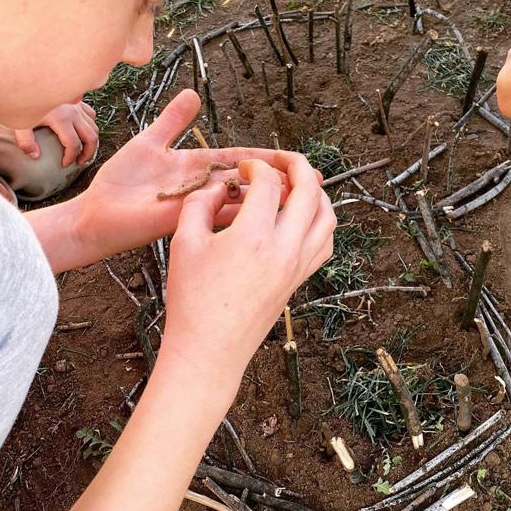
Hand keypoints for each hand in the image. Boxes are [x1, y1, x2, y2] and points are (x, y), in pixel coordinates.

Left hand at [15, 101, 98, 166]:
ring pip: (93, 126)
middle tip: (80, 161)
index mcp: (62, 119)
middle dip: (88, 152)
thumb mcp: (19, 122)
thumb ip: (26, 141)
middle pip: (91, 137)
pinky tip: (82, 130)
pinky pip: (90, 114)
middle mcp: (73, 112)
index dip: (70, 157)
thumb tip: (35, 156)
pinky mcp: (76, 99)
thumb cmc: (21, 99)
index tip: (64, 164)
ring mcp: (76, 105)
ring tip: (83, 149)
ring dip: (91, 140)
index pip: (73, 144)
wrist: (24, 80)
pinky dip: (90, 124)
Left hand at [75, 89, 304, 261]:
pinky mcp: (186, 218)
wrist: (96, 213)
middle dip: (279, 179)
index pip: (241, 160)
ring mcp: (198, 205)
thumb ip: (173, 120)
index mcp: (198, 168)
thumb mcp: (150, 141)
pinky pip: (219, 213)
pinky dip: (242, 210)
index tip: (293, 158)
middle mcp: (204, 188)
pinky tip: (265, 208)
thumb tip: (193, 94)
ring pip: (241, 199)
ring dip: (269, 197)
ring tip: (300, 194)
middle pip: (249, 182)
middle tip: (311, 178)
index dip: (267, 158)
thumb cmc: (120, 182)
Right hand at [161, 152, 335, 379]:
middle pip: (310, 191)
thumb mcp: (183, 244)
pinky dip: (321, 221)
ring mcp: (298, 266)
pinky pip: (325, 242)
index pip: (269, 183)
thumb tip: (219, 186)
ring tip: (296, 184)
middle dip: (297, 165)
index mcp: (253, 237)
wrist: (210, 350)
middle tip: (280, 159)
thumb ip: (200, 204)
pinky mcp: (300, 280)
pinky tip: (302, 217)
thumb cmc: (191, 300)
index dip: (255, 167)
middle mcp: (285, 249)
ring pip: (327, 217)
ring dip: (317, 192)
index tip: (242, 168)